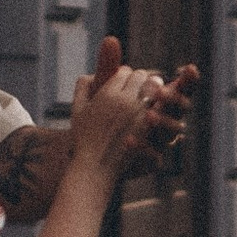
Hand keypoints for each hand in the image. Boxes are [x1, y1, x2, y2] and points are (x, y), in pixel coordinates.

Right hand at [66, 57, 160, 176]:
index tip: (125, 82)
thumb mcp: (77, 110)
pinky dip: (157, 105)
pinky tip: (153, 111)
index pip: (125, 71)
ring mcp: (140, 113)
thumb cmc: (84, 138)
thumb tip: (91, 74)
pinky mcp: (149, 126)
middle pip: (141, 76)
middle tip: (139, 87)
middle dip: (140, 80)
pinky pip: (159, 106)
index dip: (125, 75)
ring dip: (153, 90)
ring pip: (154, 88)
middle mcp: (126, 100)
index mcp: (108, 93)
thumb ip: (82, 87)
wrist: (96, 165)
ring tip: (149, 96)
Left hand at [90, 35, 197, 178]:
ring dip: (162, 123)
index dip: (188, 80)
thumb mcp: (104, 92)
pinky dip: (142, 149)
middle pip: (181, 110)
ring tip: (148, 116)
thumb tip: (109, 38)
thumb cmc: (103, 116)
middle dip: (174, 99)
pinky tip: (128, 141)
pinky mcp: (148, 163)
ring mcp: (159, 143)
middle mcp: (166, 122)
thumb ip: (110, 68)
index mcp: (161, 103)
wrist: (91, 153)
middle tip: (160, 91)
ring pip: (171, 134)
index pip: (182, 89)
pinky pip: (152, 158)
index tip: (190, 68)